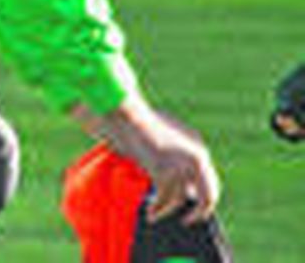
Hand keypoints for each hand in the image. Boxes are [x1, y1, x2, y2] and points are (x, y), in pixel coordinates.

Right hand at [80, 98, 219, 223]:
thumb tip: (174, 182)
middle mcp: (196, 157)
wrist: (126, 115)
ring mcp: (182, 165)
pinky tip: (149, 211)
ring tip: (154, 216)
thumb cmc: (138, 122)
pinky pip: (164, 198)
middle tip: (188, 221)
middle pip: (208, 195)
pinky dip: (157, 208)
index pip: (209, 181)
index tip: (192, 207)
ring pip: (181, 199)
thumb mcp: (163, 138)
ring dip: (167, 210)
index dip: (202, 198)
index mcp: (198, 147)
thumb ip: (173, 155)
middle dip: (199, 212)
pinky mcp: (165, 171)